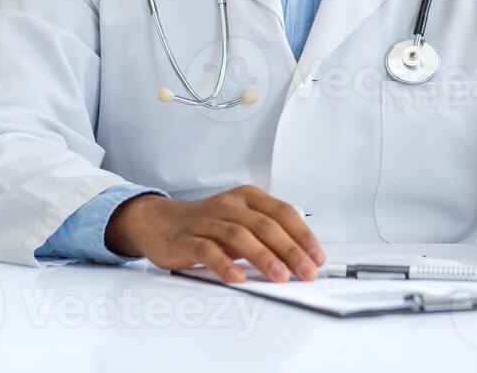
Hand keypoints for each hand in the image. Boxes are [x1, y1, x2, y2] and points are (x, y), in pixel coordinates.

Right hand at [105, 184, 324, 282]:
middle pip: (265, 225)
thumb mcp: (240, 220)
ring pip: (240, 236)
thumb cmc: (207, 225)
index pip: (282, 213)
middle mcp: (229, 205)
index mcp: (247, 197)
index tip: (317, 257)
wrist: (159, 223)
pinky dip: (224, 264)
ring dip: (263, 257)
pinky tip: (238, 278)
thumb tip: (301, 257)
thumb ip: (266, 233)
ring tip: (280, 277)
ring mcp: (207, 221)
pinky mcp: (187, 239)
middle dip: (290, 250)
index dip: (302, 235)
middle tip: (306, 272)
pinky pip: (208, 250)